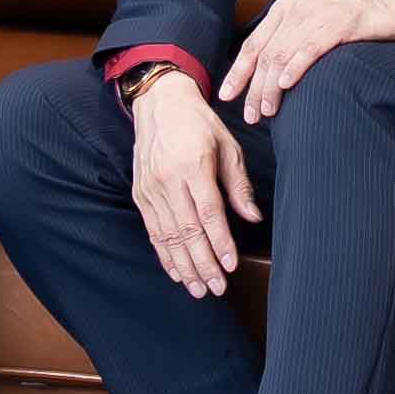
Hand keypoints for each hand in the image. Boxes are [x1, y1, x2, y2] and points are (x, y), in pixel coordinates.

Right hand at [127, 68, 260, 298]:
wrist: (159, 104)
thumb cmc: (199, 125)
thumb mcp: (228, 146)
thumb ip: (238, 185)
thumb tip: (253, 217)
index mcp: (193, 164)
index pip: (208, 213)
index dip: (220, 242)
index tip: (231, 264)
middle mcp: (168, 179)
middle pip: (187, 231)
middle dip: (203, 264)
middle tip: (217, 287)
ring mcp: (151, 189)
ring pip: (168, 237)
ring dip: (184, 266)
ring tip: (199, 289)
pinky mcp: (141, 195)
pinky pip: (153, 231)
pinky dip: (165, 254)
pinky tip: (176, 272)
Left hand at [219, 0, 394, 119]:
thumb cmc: (358, 13)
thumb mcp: (318, 20)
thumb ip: (295, 38)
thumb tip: (273, 73)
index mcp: (287, 8)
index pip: (254, 44)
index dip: (239, 72)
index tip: (227, 97)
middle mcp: (297, 8)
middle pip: (265, 54)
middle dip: (254, 88)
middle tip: (251, 116)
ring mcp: (318, 14)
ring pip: (283, 54)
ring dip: (271, 86)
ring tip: (268, 110)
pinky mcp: (341, 21)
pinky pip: (311, 46)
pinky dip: (296, 66)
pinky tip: (288, 85)